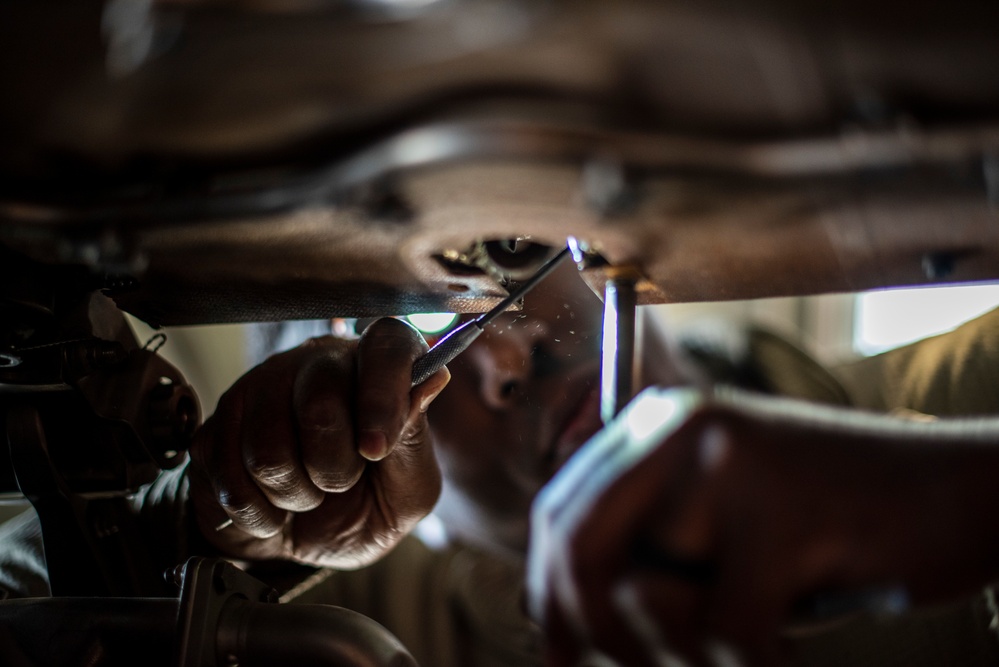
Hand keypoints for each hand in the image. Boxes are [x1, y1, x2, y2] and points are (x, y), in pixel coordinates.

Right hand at [188, 318, 449, 568]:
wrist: (295, 546)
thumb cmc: (362, 510)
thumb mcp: (407, 493)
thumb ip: (416, 440)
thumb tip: (432, 379)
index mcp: (381, 371)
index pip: (388, 344)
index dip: (382, 396)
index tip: (375, 450)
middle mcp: (323, 363)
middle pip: (318, 403)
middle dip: (333, 470)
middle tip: (339, 485)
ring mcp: (265, 384)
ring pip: (267, 445)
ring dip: (292, 494)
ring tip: (305, 496)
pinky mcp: (221, 418)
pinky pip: (224, 467)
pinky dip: (253, 508)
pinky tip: (269, 506)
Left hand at [528, 387, 998, 666]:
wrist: (958, 492)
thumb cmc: (835, 527)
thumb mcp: (721, 539)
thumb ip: (649, 562)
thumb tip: (566, 621)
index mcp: (658, 425)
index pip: (561, 510)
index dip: (549, 592)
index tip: (560, 651)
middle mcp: (681, 427)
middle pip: (579, 546)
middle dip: (594, 630)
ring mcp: (732, 463)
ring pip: (646, 597)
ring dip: (688, 651)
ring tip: (746, 637)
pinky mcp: (785, 511)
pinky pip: (729, 628)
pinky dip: (754, 662)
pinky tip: (788, 647)